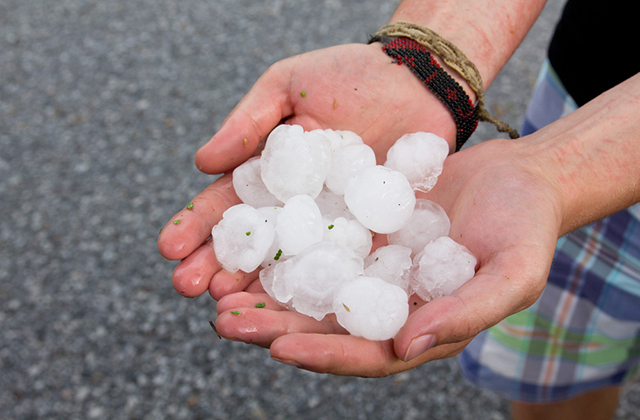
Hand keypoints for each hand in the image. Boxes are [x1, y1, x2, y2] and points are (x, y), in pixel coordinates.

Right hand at [158, 42, 460, 297]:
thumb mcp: (287, 86)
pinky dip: (319, 287)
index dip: (196, 226)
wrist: (415, 80)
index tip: (168, 248)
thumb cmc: (347, 76)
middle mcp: (295, 207)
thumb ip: (248, 123)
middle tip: (188, 288)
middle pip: (252, 244)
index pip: (225, 205)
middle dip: (217, 267)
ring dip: (257, 288)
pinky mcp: (371, 234)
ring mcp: (332, 225)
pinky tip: (295, 306)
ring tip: (228, 307)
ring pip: (290, 264)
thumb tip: (201, 163)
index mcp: (269, 175)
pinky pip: (344, 264)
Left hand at [202, 137, 561, 376]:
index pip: (365, 354)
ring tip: (219, 289)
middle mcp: (387, 303)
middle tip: (225, 321)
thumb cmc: (526, 230)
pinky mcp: (362, 227)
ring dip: (265, 290)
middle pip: (324, 325)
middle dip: (274, 328)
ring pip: (311, 285)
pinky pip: (318, 237)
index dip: (324, 354)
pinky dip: (285, 242)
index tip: (280, 348)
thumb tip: (406, 348)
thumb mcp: (513, 274)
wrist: (520, 178)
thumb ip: (468, 313)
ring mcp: (371, 265)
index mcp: (419, 327)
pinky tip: (252, 235)